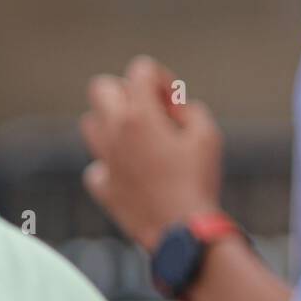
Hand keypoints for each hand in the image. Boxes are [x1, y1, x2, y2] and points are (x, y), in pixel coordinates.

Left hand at [80, 55, 222, 250]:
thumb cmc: (198, 181)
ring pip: (91, 123)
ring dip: (113, 123)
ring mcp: (104, 160)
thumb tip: (175, 108)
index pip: (140, 70)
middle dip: (127, 92)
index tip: (174, 101)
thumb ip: (191, 109)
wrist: (182, 230)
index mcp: (139, 115)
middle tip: (152, 113)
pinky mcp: (102, 186)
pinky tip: (134, 174)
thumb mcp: (209, 136)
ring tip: (140, 139)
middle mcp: (114, 132)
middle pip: (101, 87)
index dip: (161, 79)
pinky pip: (97, 165)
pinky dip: (112, 164)